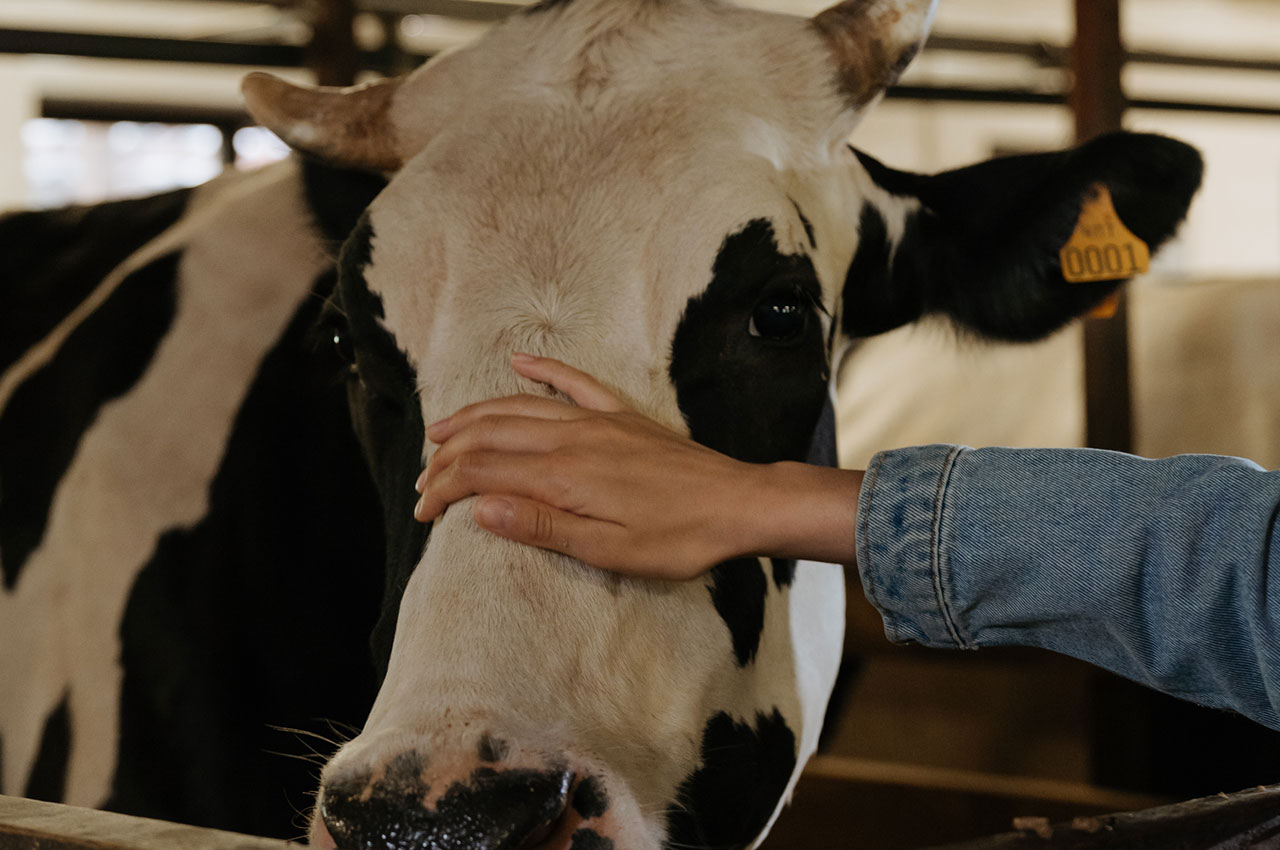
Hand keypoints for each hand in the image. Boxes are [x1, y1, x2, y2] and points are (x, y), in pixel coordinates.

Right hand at [416, 354, 862, 579]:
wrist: (738, 504)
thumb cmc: (678, 537)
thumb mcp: (609, 550)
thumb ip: (543, 526)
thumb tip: (482, 509)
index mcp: (564, 475)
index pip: (484, 472)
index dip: (445, 488)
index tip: (425, 512)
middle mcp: (573, 438)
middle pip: (492, 435)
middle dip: (449, 455)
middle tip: (424, 480)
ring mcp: (598, 421)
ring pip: (521, 406)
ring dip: (477, 415)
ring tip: (443, 428)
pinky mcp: (622, 416)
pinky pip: (574, 382)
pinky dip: (543, 370)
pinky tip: (520, 362)